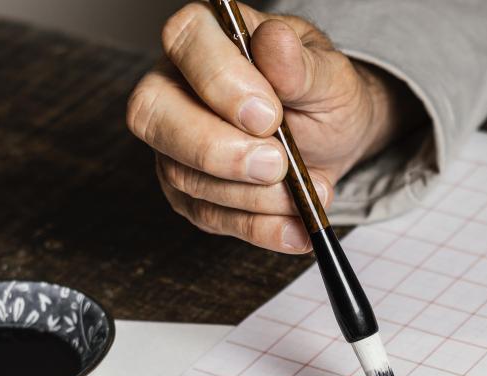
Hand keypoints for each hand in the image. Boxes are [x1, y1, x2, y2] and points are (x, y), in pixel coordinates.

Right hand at [126, 2, 422, 252]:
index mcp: (207, 36)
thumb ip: (302, 66)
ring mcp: (175, 142)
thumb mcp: (329, 75)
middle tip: (277, 165)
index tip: (269, 115)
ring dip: (253, 196)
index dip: (220, 81)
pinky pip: (208, 216)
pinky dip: (258, 228)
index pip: (185, 41)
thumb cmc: (322, 93)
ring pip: (183, 174)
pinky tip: (296, 229)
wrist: (333, 136)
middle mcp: (176, 85)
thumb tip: (276, 43)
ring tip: (313, 190)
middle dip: (217, 150)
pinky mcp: (189, 192)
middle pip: (154, 114)